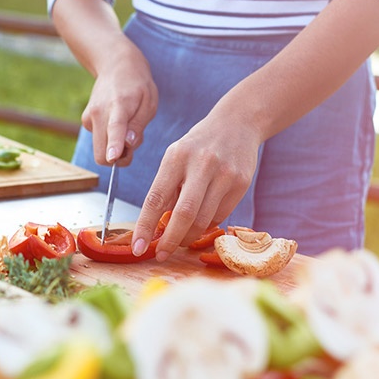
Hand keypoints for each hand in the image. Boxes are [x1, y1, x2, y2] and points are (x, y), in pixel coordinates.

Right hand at [81, 43, 156, 165]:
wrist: (115, 66)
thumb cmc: (137, 86)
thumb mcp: (149, 103)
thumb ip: (138, 126)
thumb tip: (128, 145)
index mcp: (119, 105)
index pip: (115, 128)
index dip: (114, 145)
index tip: (113, 158)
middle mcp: (99, 112)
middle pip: (102, 152)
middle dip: (118, 158)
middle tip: (133, 143)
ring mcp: (89, 117)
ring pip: (100, 150)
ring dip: (116, 148)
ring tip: (128, 127)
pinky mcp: (85, 121)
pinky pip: (99, 141)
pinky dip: (110, 139)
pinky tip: (118, 122)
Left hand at [131, 110, 259, 260]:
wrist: (238, 124)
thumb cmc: (199, 144)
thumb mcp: (176, 157)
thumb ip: (167, 188)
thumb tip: (157, 225)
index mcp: (176, 157)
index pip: (156, 198)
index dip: (145, 226)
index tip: (137, 247)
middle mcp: (201, 165)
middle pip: (183, 214)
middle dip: (170, 240)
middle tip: (161, 254)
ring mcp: (224, 174)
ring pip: (204, 220)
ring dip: (188, 237)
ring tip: (180, 240)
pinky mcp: (241, 184)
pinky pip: (220, 216)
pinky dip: (206, 225)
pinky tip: (200, 223)